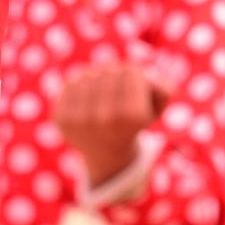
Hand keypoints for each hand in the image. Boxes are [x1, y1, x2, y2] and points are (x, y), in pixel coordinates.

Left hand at [51, 62, 162, 185]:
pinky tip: (87, 101)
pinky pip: (71, 82)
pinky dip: (80, 85)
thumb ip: (162, 88)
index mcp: (132, 116)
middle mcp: (105, 119)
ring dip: (97, 79)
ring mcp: (80, 120)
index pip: (131, 71)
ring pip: (89, 74)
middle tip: (118, 93)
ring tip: (103, 97)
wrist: (106, 153)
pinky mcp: (62, 118)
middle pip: (110, 71)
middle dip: (116, 76)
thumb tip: (144, 77)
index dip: (135, 76)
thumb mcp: (156, 108)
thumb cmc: (134, 123)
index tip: (135, 90)